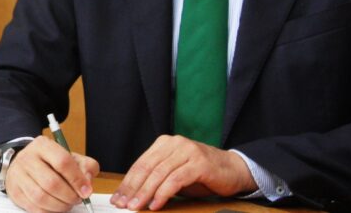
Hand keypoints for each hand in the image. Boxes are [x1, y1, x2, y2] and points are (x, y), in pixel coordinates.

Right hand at [3, 137, 99, 212]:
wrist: (24, 164)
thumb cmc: (50, 162)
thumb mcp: (70, 157)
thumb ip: (85, 166)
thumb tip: (87, 182)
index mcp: (43, 146)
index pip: (62, 162)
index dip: (77, 179)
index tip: (86, 191)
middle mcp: (27, 158)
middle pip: (51, 183)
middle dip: (69, 196)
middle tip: (77, 199)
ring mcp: (18, 175)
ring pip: (41, 197)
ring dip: (60, 206)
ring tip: (67, 203)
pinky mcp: (15, 191)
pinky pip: (34, 208)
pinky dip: (49, 211)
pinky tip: (55, 206)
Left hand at [110, 135, 255, 210]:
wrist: (233, 170)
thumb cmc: (202, 174)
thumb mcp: (175, 174)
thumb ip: (156, 180)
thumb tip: (133, 196)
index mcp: (164, 144)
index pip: (140, 164)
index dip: (127, 182)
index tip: (117, 198)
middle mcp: (174, 143)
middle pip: (147, 168)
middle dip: (133, 189)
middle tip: (123, 204)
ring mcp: (187, 151)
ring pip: (159, 173)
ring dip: (145, 193)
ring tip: (136, 207)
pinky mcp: (199, 162)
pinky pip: (176, 179)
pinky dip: (163, 193)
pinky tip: (156, 204)